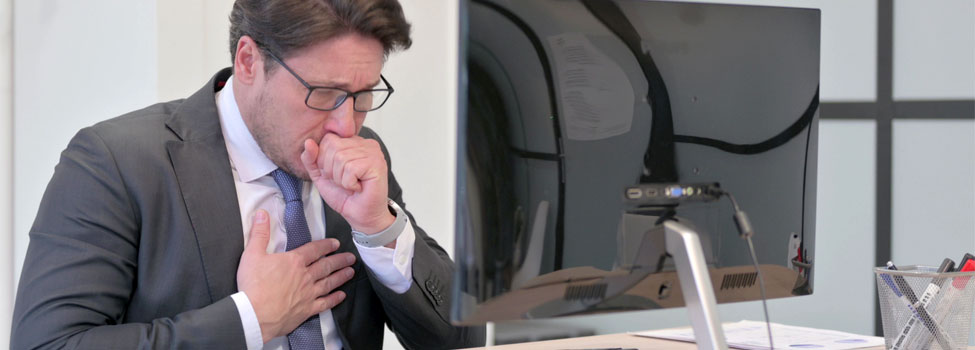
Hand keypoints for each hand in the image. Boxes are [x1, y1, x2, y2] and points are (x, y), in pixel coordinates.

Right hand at [236, 210, 356, 342]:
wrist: (254, 314)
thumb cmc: (253, 285)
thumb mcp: (252, 254)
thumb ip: (259, 233)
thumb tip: (262, 214)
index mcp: (294, 261)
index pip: (314, 249)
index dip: (326, 245)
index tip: (336, 243)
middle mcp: (305, 276)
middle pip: (326, 266)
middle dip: (340, 260)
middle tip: (351, 258)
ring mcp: (308, 294)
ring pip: (329, 283)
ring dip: (341, 276)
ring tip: (351, 272)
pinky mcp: (307, 310)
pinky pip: (325, 303)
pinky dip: (335, 299)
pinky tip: (342, 296)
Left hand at [301, 134, 394, 234]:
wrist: (360, 216)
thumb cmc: (345, 196)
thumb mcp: (320, 175)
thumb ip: (311, 158)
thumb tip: (308, 142)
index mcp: (353, 142)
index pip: (328, 138)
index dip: (324, 159)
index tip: (335, 174)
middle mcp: (365, 143)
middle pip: (333, 146)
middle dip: (331, 170)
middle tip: (343, 181)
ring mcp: (373, 153)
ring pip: (341, 158)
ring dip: (340, 178)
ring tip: (351, 185)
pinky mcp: (377, 164)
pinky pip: (350, 169)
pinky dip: (348, 183)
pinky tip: (358, 187)